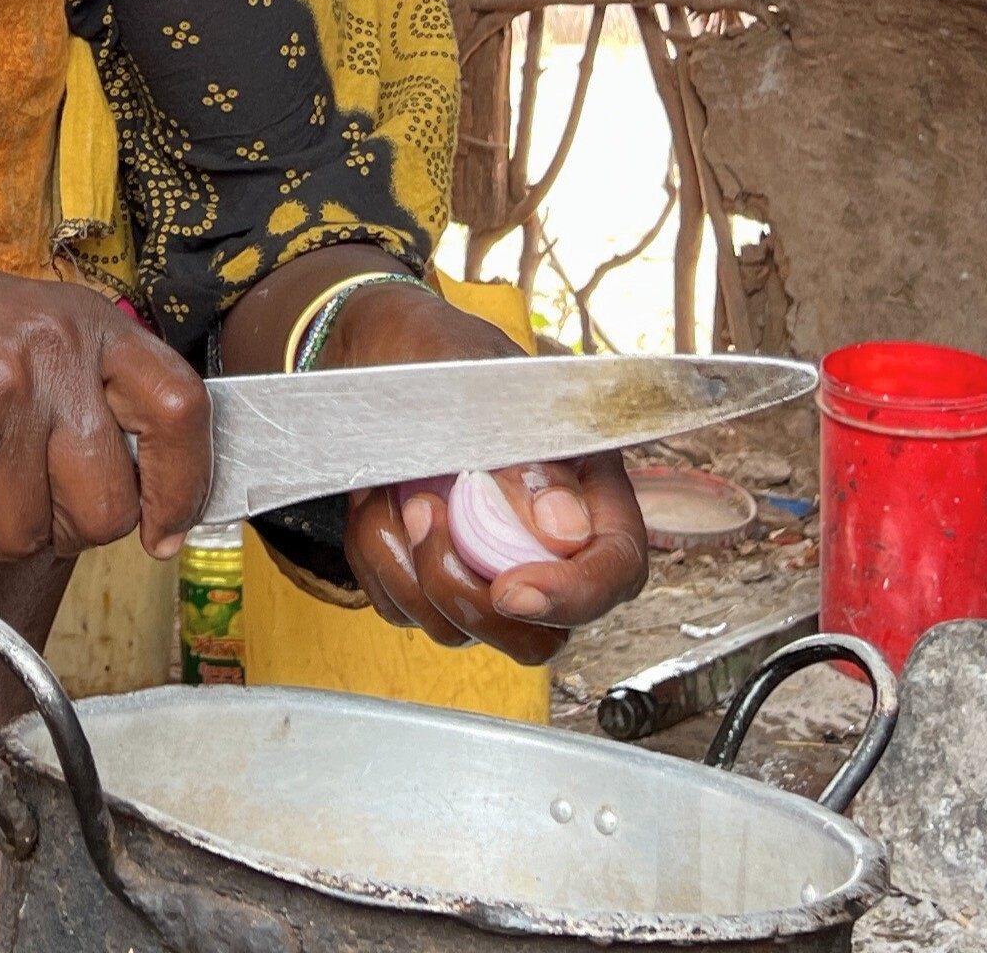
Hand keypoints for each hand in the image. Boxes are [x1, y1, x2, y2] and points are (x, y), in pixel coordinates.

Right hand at [0, 254, 209, 569]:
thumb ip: (79, 395)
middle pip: (106, 503)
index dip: (184, 485)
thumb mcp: (19, 332)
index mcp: (87, 323)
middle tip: (3, 508)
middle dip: (55, 532)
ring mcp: (3, 391)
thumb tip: (138, 499)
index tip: (164, 531)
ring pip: (27, 534)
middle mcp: (55, 351)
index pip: (181, 411)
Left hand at [321, 283, 648, 662]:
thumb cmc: (435, 355)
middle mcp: (543, 539)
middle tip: (424, 512)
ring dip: (409, 565)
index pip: (616, 568)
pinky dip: (378, 560)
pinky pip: (402, 608)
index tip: (511, 589)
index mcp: (585, 483)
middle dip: (471, 596)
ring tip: (395, 489)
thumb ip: (525, 460)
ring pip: (461, 628)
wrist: (369, 351)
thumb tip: (568, 532)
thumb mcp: (478, 389)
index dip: (576, 595)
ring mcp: (485, 566)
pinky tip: (375, 503)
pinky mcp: (427, 576)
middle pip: (541, 634)